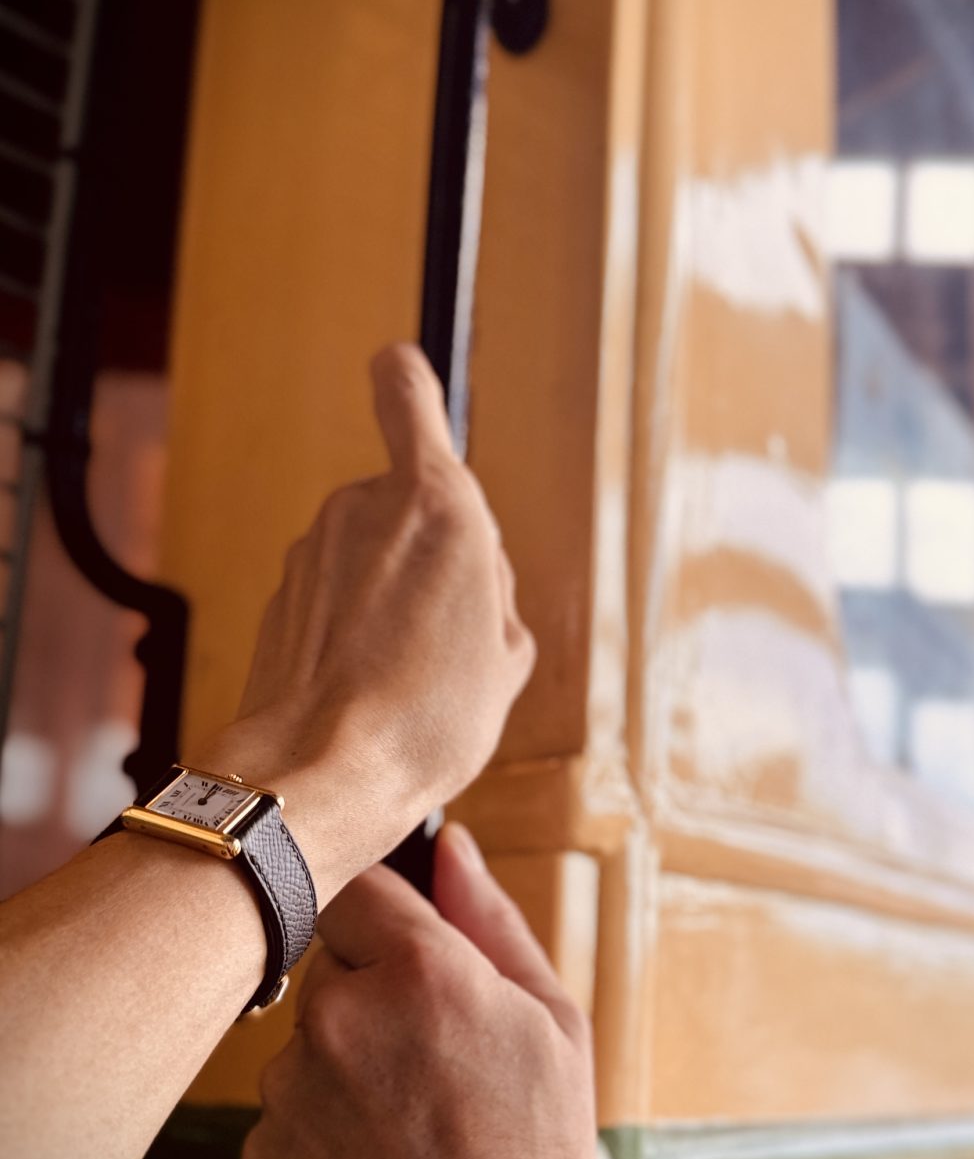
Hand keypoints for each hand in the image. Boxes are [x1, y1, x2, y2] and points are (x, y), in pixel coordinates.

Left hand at [203, 345, 534, 895]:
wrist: (320, 776)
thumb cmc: (425, 719)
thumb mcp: (509, 653)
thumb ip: (494, 589)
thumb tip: (473, 580)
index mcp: (439, 504)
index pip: (405, 391)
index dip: (409, 383)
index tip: (411, 382)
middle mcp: (364, 506)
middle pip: (413, 499)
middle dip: (437, 547)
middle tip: (458, 625)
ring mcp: (314, 550)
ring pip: (374, 550)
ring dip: (398, 594)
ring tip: (417, 673)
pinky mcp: (280, 595)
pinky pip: (338, 595)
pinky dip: (357, 629)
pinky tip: (373, 688)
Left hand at [241, 823, 607, 1158]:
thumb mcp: (554, 1027)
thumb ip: (491, 923)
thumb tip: (453, 845)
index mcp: (418, 974)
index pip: (354, 888)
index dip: (383, 925)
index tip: (407, 962)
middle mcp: (335, 1025)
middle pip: (327, 978)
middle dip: (370, 1009)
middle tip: (434, 1077)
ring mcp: (285, 1103)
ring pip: (304, 1061)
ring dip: (344, 1085)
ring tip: (415, 1149)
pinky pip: (283, 1135)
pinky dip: (321, 1154)